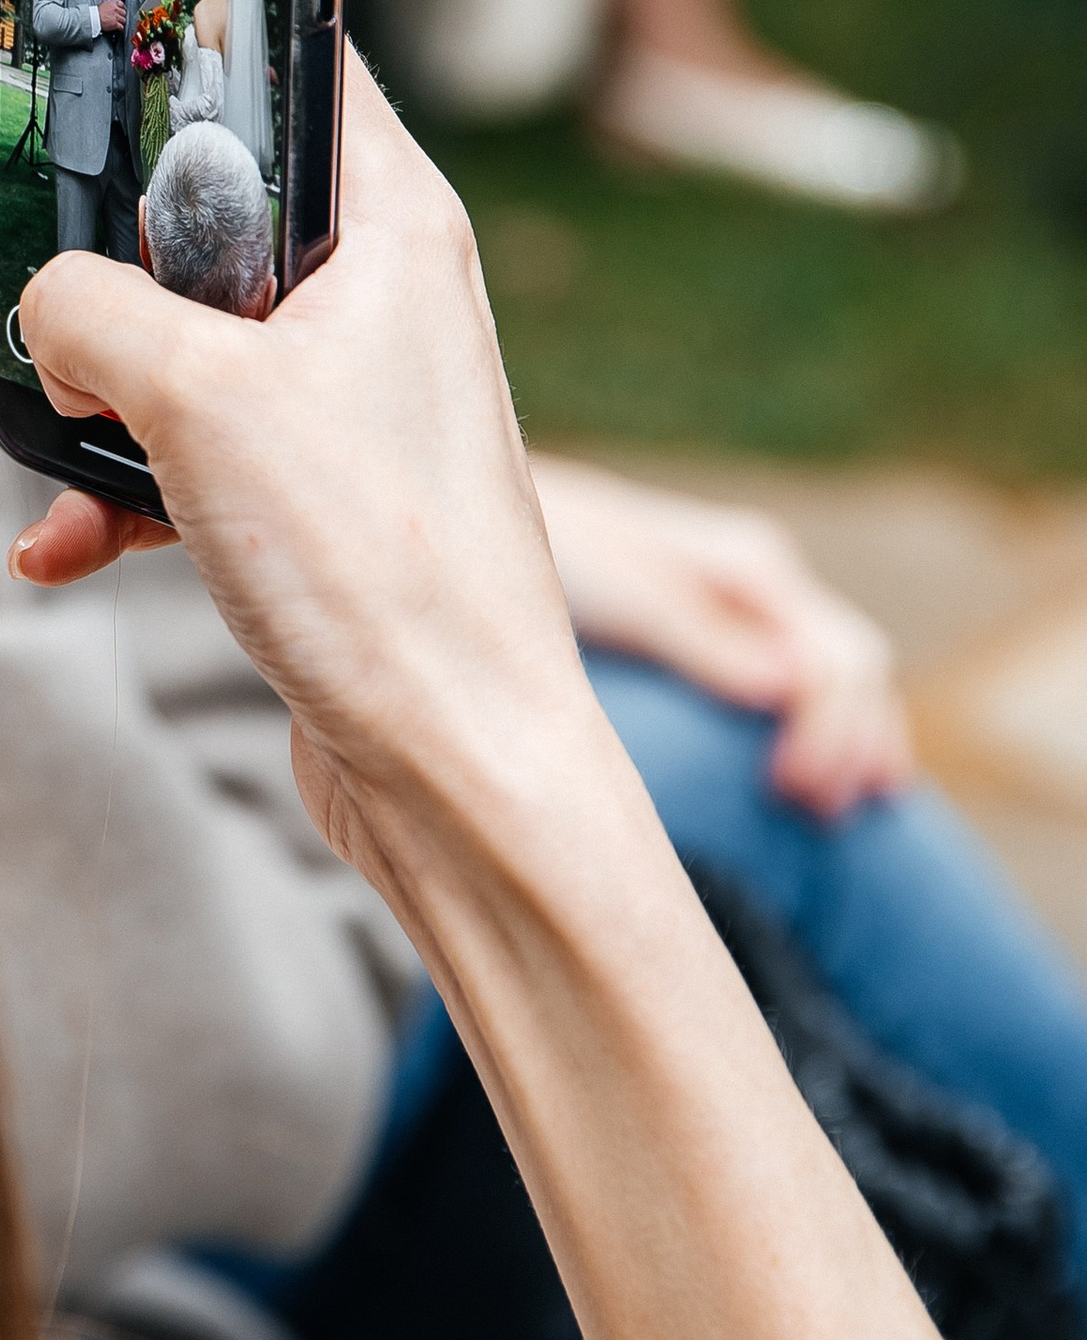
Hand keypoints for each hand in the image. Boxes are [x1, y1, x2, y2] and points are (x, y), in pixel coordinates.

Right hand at [0, 69, 617, 896]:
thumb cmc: (375, 564)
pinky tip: (51, 545)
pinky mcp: (307, 498)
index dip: (148, 50)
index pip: (274, 71)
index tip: (29, 61)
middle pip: (193, 201)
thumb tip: (33, 297)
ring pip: (174, 332)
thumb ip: (87, 306)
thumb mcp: (200, 394)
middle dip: (65, 212)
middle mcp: (375, 295)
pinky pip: (182, 454)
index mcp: (388, 223)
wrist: (457, 771)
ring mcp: (341, 400)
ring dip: (71, 356)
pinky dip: (108, 488)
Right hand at [96, 0, 126, 36]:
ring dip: (121, 22)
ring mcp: (116, 17)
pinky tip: (119, 28)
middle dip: (122, 15)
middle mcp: (116, 10)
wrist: (94, 18)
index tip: (122, 9)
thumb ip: (111, 4)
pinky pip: (121, 26)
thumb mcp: (104, 4)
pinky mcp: (115, 24)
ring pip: (123, 20)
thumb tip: (113, 5)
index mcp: (113, 4)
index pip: (122, 4)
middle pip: (123, 13)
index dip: (122, 8)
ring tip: (119, 23)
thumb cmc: (96, 12)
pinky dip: (120, 28)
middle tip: (120, 17)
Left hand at [530, 458, 912, 818]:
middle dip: (854, 746)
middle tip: (818, 815)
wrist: (483, 524)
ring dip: (853, 742)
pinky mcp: (721, 631)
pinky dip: (825, 730)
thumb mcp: (622, 598)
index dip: (833, 736)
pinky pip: (803, 682)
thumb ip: (699, 636)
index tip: (792, 793)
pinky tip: (817, 780)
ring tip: (828, 813)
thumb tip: (785, 688)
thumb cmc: (555, 558)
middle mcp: (765, 582)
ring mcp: (749, 604)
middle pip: (856, 670)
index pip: (841, 662)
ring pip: (841, 676)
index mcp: (753, 569)